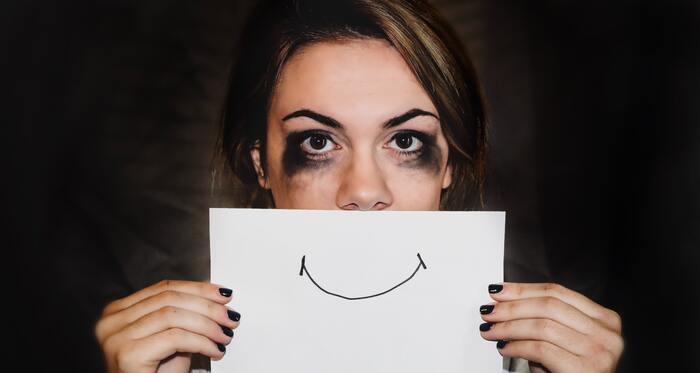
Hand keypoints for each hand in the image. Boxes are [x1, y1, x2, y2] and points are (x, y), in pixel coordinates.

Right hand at [95, 280, 240, 372]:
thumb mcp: (170, 339)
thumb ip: (183, 316)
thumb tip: (216, 297)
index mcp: (118, 312)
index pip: (164, 288)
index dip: (197, 289)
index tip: (224, 294)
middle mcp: (111, 321)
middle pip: (169, 299)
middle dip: (207, 306)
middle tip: (231, 317)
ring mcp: (116, 337)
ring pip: (172, 316)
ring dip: (207, 325)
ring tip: (226, 335)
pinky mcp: (128, 354)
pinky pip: (175, 338)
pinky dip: (201, 342)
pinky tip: (215, 350)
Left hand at [479, 282, 622, 372]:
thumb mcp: (560, 341)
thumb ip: (541, 319)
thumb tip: (503, 302)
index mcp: (604, 319)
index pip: (557, 293)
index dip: (523, 289)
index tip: (498, 291)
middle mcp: (607, 333)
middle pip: (549, 306)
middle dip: (512, 307)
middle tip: (489, 311)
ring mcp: (600, 351)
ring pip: (543, 326)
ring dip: (509, 327)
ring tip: (491, 330)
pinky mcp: (586, 369)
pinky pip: (541, 349)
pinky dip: (517, 347)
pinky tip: (504, 347)